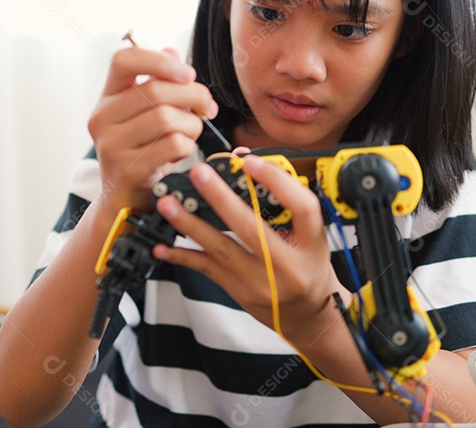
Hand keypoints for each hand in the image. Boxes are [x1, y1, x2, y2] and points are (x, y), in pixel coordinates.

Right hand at [88, 46, 218, 212]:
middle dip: (193, 94)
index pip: (123, 60)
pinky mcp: (128, 169)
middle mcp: (102, 118)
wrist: (124, 197)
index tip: (187, 73)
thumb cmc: (140, 149)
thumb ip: (158, 82)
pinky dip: (188, 146)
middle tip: (207, 106)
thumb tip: (172, 52)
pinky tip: (182, 152)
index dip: (159, 60)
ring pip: (166, 118)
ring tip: (193, 131)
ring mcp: (111, 145)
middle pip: (155, 90)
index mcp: (106, 97)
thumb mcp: (143, 114)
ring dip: (192, 124)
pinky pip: (172, 145)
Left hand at [153, 156, 346, 345]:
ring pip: (220, 250)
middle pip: (250, 228)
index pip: (302, 207)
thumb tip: (247, 163)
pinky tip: (163, 246)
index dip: (277, 182)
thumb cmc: (308, 266)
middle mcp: (286, 264)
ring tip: (169, 205)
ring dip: (191, 226)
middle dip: (220, 198)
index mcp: (312, 242)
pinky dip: (183, 255)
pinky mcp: (238, 290)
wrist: (307, 314)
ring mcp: (259, 281)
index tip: (250, 162)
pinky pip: (207, 269)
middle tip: (199, 174)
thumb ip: (286, 201)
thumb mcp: (312, 234)